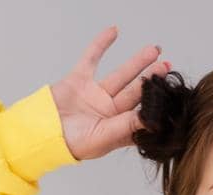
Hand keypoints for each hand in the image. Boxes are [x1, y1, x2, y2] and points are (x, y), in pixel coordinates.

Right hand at [50, 24, 170, 161]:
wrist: (41, 132)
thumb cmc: (72, 144)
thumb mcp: (104, 137)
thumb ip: (127, 126)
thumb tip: (152, 118)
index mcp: (117, 128)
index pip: (141, 114)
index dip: (156, 105)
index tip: (171, 94)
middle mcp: (109, 111)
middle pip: (135, 92)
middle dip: (151, 78)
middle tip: (166, 67)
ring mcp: (95, 95)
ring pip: (120, 75)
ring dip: (137, 62)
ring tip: (154, 51)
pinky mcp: (79, 80)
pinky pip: (92, 58)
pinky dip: (101, 44)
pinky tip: (114, 31)